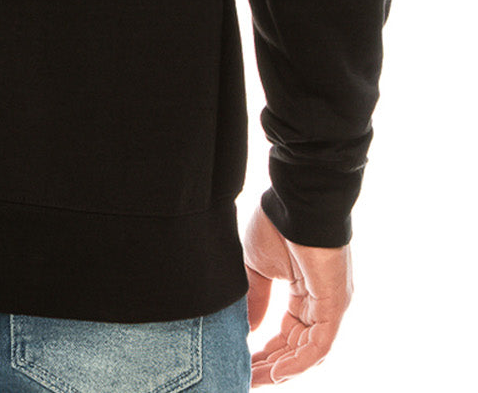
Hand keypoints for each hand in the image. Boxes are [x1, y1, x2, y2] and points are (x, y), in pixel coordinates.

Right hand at [243, 203, 353, 384]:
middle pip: (296, 348)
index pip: (287, 334)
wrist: (294, 202)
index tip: (243, 363)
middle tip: (244, 377)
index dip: (265, 352)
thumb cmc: (277, 225)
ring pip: (308, 352)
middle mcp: (320, 304)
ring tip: (255, 379)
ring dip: (281, 369)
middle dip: (269, 366)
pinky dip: (298, 362)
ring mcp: (330, 306)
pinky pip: (319, 345)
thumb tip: (248, 329)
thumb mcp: (257, 268)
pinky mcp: (334, 305)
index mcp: (304, 294)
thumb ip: (255, 299)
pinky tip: (276, 372)